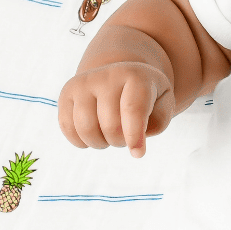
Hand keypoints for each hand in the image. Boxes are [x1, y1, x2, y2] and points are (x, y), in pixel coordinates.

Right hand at [58, 61, 175, 158]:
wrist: (121, 75)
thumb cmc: (146, 95)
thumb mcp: (163, 104)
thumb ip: (157, 124)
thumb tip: (135, 146)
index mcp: (135, 75)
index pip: (132, 109)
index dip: (134, 135)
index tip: (138, 154)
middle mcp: (106, 75)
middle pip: (110, 125)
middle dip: (121, 141)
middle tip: (126, 137)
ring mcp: (83, 83)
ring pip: (86, 129)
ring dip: (101, 143)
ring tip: (111, 136)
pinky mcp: (66, 93)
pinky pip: (68, 128)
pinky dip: (82, 141)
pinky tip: (95, 135)